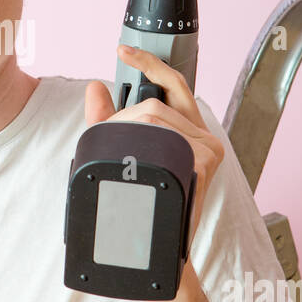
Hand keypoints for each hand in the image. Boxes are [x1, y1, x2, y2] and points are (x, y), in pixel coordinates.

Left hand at [84, 44, 223, 235]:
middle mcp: (203, 138)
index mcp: (189, 133)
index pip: (174, 85)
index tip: (123, 50)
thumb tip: (95, 88)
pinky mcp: (204, 161)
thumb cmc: (143, 204)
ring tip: (119, 158)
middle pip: (159, 100)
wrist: (155, 250)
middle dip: (125, 113)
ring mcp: (206, 149)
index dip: (149, 63)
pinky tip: (135, 159)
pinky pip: (164, 135)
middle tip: (107, 131)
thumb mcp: (121, 155)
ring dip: (127, 129)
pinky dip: (140, 141)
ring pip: (157, 116)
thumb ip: (108, 121)